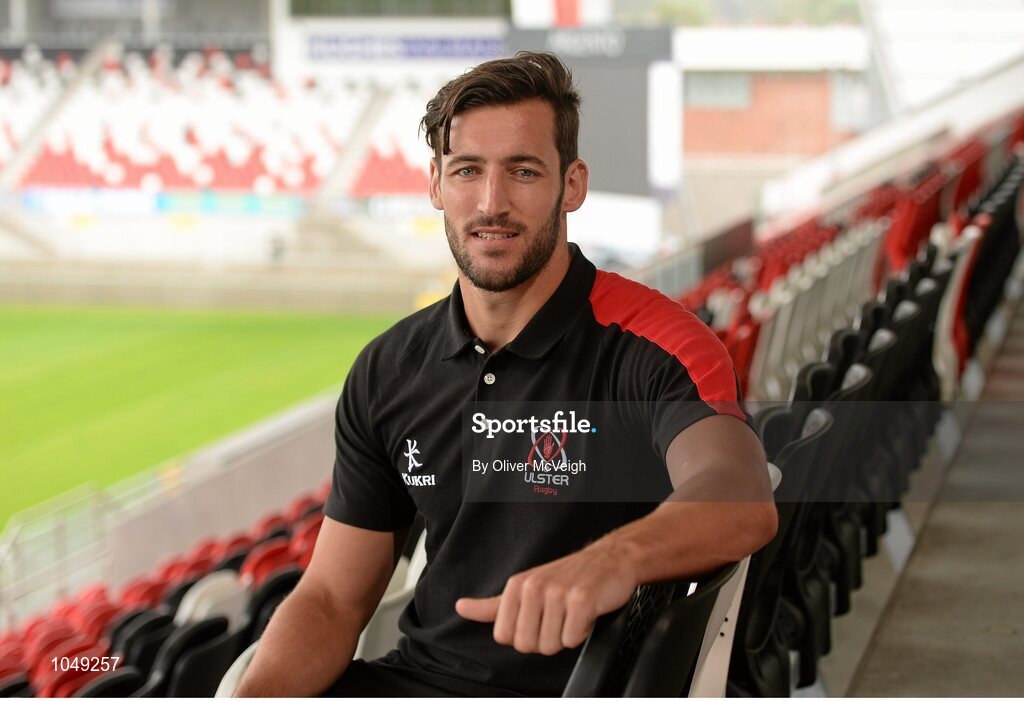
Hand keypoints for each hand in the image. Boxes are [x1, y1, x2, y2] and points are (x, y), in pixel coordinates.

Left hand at [455, 542, 637, 655]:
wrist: (610, 560)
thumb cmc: (568, 577)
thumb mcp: (525, 587)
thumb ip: (493, 605)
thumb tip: (461, 608)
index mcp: (516, 586)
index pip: (504, 637)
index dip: (524, 636)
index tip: (539, 620)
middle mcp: (534, 587)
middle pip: (527, 645)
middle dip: (546, 639)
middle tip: (558, 617)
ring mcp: (558, 593)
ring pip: (551, 646)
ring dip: (565, 636)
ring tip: (572, 613)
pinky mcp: (582, 600)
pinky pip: (572, 639)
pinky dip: (582, 632)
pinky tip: (585, 614)